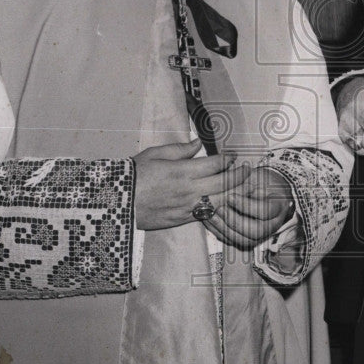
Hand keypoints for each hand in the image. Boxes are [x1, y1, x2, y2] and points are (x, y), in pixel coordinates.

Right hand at [133, 140, 248, 229]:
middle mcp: (189, 190)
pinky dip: (220, 208)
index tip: (234, 154)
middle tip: (247, 170)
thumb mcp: (154, 154)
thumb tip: (197, 143)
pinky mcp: (183, 220)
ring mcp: (187, 207)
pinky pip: (208, 214)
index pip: (215, 164)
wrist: (116, 204)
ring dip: (236, 193)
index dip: (228, 158)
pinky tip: (227, 203)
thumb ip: (179, 150)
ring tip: (244, 186)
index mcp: (182, 171)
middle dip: (240, 176)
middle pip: (224, 183)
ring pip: (221, 201)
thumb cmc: (133, 176)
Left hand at [202, 167, 293, 248]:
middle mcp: (272, 224)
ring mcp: (260, 235)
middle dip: (235, 221)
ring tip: (212, 215)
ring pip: (244, 240)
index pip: (265, 211)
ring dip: (225, 229)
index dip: (246, 206)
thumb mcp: (256, 177)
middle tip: (220, 208)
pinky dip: (219, 232)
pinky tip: (209, 221)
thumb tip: (228, 186)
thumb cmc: (260, 181)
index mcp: (278, 206)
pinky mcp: (247, 238)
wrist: (264, 190)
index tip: (230, 197)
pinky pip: (233, 241)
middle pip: (256, 231)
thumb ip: (245, 183)